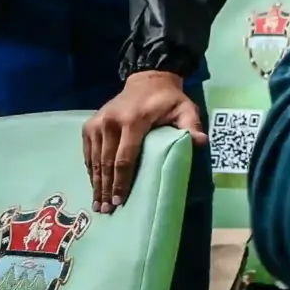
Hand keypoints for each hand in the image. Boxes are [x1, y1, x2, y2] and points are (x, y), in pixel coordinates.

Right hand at [83, 71, 205, 211]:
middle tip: (106, 209)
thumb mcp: (185, 109)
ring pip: (94, 160)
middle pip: (106, 163)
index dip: (121, 181)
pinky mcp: (90, 125)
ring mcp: (97, 123)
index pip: (124, 157)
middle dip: (106, 188)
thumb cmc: (167, 100)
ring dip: (96, 183)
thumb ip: (191, 125)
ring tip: (98, 204)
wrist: (147, 80)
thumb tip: (201, 143)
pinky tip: (94, 185)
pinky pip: (88, 153)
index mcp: (133, 121)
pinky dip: (91, 170)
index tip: (120, 200)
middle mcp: (110, 122)